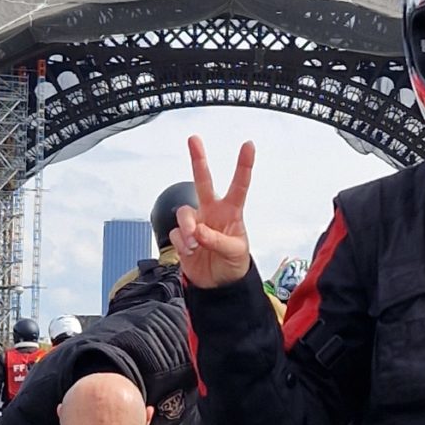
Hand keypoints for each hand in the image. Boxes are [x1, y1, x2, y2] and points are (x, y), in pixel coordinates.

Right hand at [172, 135, 255, 287]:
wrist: (217, 285)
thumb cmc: (233, 264)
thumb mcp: (234, 252)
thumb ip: (217, 239)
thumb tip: (197, 231)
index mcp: (231, 212)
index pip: (239, 185)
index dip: (244, 165)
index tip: (248, 145)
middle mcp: (212, 212)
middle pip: (203, 182)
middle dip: (198, 160)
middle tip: (194, 139)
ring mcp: (196, 223)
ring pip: (184, 213)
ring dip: (188, 228)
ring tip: (196, 244)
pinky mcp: (182, 236)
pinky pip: (176, 234)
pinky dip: (182, 244)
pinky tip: (191, 252)